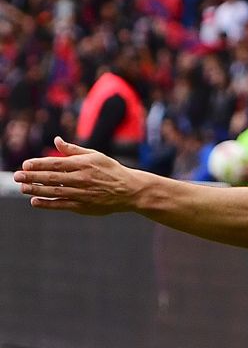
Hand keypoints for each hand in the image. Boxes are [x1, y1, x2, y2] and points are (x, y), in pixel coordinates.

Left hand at [13, 136, 144, 213]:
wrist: (131, 191)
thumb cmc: (112, 171)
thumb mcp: (95, 155)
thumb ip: (73, 150)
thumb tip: (56, 140)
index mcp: (83, 164)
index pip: (55, 164)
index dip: (39, 164)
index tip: (25, 164)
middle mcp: (81, 179)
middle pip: (52, 178)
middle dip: (32, 177)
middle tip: (16, 176)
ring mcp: (83, 194)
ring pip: (55, 192)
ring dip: (36, 190)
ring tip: (22, 188)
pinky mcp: (85, 206)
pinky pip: (63, 205)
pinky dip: (48, 204)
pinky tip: (35, 202)